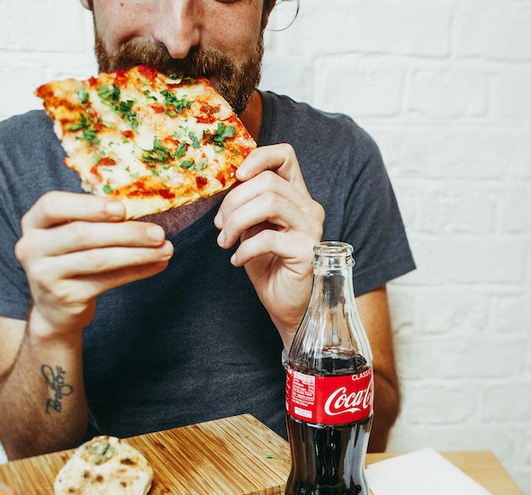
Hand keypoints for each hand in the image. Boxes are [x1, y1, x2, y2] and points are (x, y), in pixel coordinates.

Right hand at [16, 191, 172, 339]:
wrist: (54, 310)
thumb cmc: (69, 260)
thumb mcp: (68, 234)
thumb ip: (93, 219)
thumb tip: (143, 207)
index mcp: (33, 223)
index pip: (53, 205)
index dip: (88, 205)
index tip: (122, 209)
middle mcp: (32, 247)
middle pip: (81, 234)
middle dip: (125, 232)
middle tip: (158, 232)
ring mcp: (44, 274)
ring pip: (97, 259)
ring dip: (136, 253)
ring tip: (165, 249)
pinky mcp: (64, 297)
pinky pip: (106, 281)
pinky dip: (135, 272)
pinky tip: (156, 265)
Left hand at [213, 144, 323, 346]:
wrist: (285, 303)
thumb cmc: (268, 265)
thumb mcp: (252, 228)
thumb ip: (246, 205)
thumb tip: (225, 185)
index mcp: (296, 195)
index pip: (285, 155)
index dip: (258, 157)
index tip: (235, 177)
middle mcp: (308, 207)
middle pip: (267, 182)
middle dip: (233, 202)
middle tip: (219, 226)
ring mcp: (311, 229)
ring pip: (269, 203)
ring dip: (236, 222)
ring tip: (225, 241)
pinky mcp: (307, 252)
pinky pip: (268, 238)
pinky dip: (244, 249)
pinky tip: (237, 260)